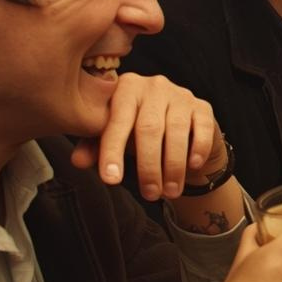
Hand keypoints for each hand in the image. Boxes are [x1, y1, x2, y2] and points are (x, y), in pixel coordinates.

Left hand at [70, 73, 221, 200]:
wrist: (178, 131)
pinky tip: (193, 166)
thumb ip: (96, 147)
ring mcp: (180, 94)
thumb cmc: (139, 134)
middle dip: (149, 166)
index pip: (117, 121)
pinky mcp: (203, 106)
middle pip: (149, 128)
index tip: (111, 180)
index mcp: (125, 89)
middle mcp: (153, 86)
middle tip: (149, 195)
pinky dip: (198, 150)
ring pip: (177, 131)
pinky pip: (202, 129)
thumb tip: (78, 161)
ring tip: (169, 192)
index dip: (112, 152)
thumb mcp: (116, 139)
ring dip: (173, 167)